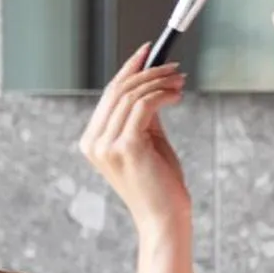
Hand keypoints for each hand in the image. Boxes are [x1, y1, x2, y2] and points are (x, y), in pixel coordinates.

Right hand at [78, 41, 189, 233]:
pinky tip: (177, 96)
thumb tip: (152, 84)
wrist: (164, 220)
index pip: (109, 94)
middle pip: (118, 90)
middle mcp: (94, 143)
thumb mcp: (148, 143)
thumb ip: (144, 116)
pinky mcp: (126, 147)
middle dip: (148, 71)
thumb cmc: (160, 185)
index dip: (129, 69)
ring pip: (132, 95)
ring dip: (160, 82)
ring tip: (180, 82)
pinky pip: (145, 105)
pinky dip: (163, 94)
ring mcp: (107, 145)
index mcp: (93, 142)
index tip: (148, 52)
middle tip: (174, 67)